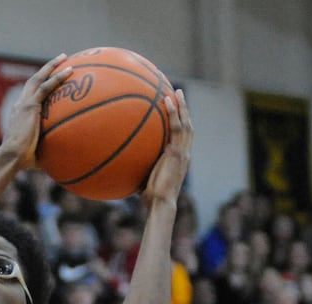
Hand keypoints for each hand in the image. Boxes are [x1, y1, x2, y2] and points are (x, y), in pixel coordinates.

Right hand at [1, 54, 72, 167]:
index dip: (41, 85)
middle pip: (34, 80)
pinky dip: (58, 78)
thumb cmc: (22, 162)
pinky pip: (46, 87)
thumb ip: (46, 153)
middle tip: (60, 60)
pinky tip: (70, 71)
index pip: (30, 95)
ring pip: (39, 78)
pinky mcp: (30, 106)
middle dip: (47, 68)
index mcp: (20, 113)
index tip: (51, 79)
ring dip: (52, 66)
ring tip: (65, 58)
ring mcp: (25, 103)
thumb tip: (60, 165)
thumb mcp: (36, 155)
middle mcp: (20, 104)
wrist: (11, 157)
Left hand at [142, 90, 192, 205]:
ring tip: (176, 92)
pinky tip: (166, 101)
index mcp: (180, 160)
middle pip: (188, 126)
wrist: (160, 204)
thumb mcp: (146, 180)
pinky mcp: (177, 153)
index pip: (183, 138)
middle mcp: (184, 154)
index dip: (181, 123)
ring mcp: (182, 153)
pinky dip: (173, 113)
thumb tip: (123, 166)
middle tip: (178, 94)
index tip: (176, 111)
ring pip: (186, 124)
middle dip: (184, 109)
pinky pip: (176, 128)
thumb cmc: (151, 199)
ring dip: (181, 106)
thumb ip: (140, 169)